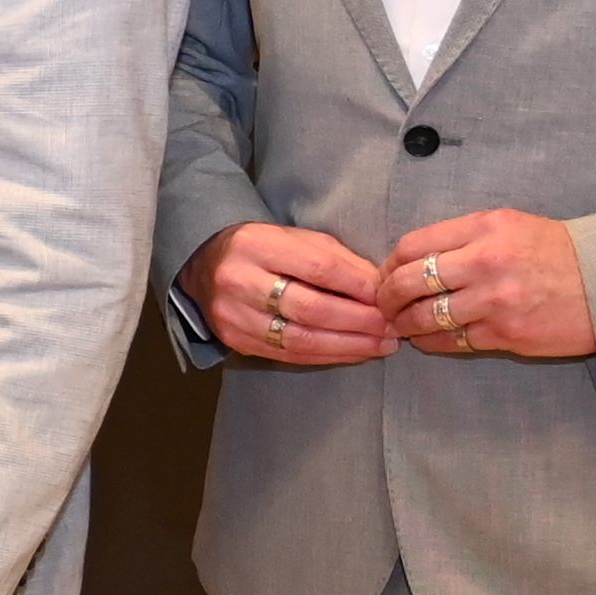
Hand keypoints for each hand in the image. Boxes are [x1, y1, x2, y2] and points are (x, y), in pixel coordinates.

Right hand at [186, 223, 395, 368]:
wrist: (204, 266)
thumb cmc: (263, 248)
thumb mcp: (296, 238)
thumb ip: (336, 259)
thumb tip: (379, 287)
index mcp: (256, 245)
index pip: (317, 268)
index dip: (357, 285)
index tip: (388, 297)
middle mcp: (239, 281)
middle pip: (309, 308)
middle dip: (358, 321)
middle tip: (392, 327)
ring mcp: (234, 316)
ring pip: (300, 338)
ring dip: (348, 345)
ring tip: (381, 345)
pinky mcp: (236, 341)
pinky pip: (289, 355)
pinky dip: (327, 356)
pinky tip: (354, 353)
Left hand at [377, 208, 591, 359]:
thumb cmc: (557, 253)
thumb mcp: (510, 226)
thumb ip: (463, 237)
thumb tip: (410, 259)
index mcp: (485, 228)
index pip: (412, 246)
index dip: (388, 265)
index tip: (385, 275)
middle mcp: (485, 262)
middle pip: (407, 282)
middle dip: (386, 297)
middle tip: (383, 305)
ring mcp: (494, 301)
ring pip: (424, 317)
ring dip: (405, 324)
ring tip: (402, 324)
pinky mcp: (504, 335)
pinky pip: (450, 341)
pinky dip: (431, 341)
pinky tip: (428, 338)